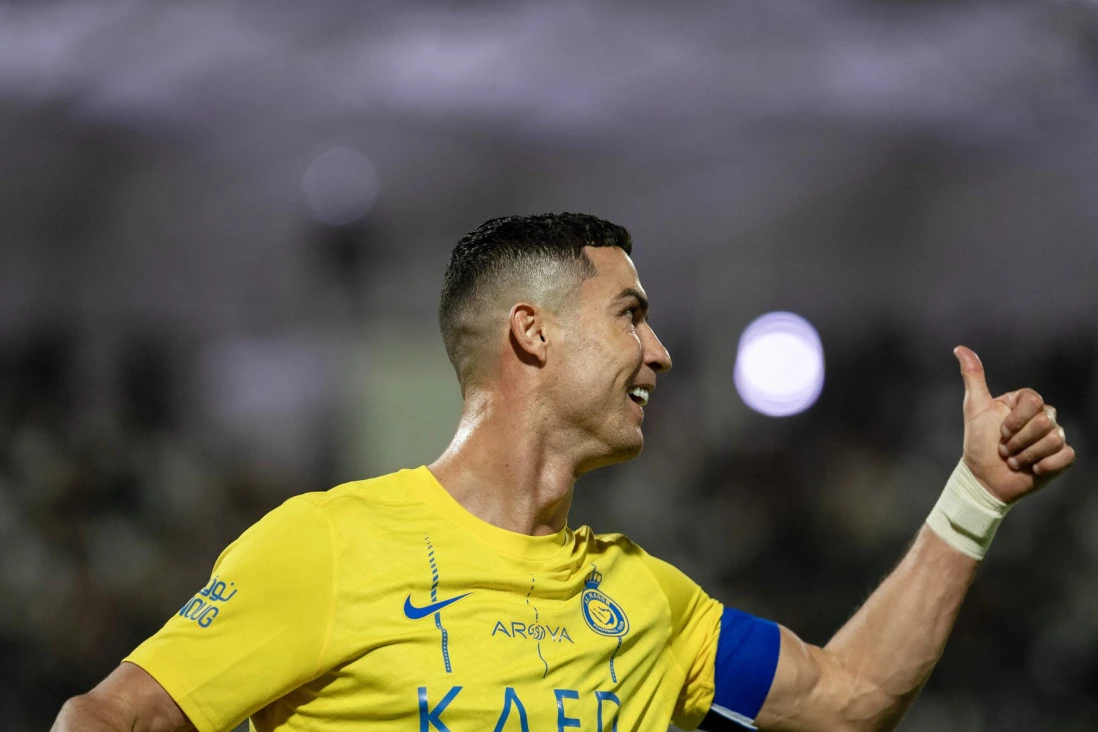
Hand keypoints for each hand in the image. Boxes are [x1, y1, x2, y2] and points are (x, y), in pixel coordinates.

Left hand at [955, 346, 1074, 503]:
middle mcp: (1042, 417)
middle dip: (1018, 440)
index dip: (1015, 420)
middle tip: (1005, 449)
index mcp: (1024, 404)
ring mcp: (1053, 437)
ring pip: (1054, 438)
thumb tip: (960, 348)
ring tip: (1014, 460)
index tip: (1000, 431)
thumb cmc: (978, 443)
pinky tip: (1032, 469)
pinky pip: (1066, 455)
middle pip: (1044, 421)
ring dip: (1027, 454)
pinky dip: (1046, 465)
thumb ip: (973, 377)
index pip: (1033, 400)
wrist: (984, 478)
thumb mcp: (975, 408)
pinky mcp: (1061, 458)